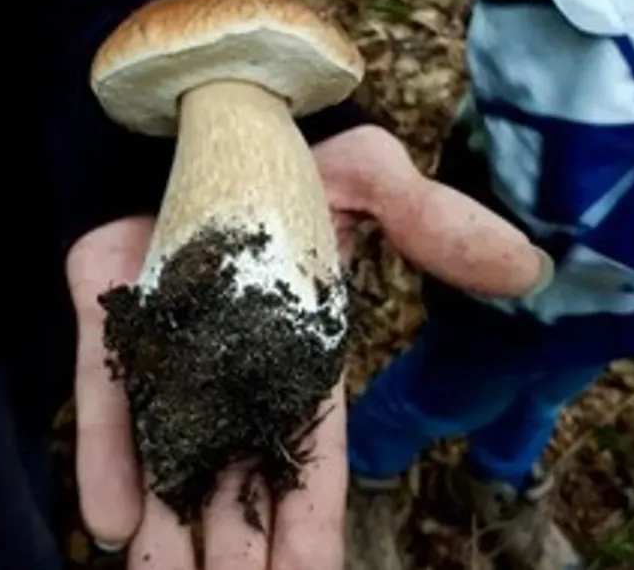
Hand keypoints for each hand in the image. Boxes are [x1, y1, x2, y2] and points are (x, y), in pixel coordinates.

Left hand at [66, 125, 549, 569]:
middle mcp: (236, 367)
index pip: (310, 461)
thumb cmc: (296, 146)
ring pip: (172, 456)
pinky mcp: (115, 319)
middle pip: (238, 480)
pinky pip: (108, 397)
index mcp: (299, 355)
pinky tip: (111, 521)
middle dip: (236, 551)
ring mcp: (172, 348)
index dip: (309, 528)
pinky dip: (109, 457)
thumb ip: (437, 227)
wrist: (208, 108)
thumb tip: (525, 268)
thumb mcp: (374, 180)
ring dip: (168, 532)